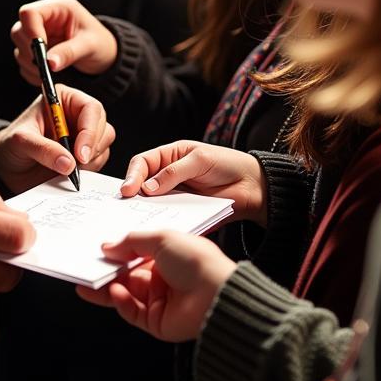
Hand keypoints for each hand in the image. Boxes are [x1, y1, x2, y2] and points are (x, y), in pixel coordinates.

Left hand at [0, 84, 114, 193]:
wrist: (8, 166)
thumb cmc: (11, 145)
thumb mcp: (21, 141)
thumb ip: (42, 149)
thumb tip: (68, 163)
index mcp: (63, 99)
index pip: (90, 108)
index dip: (90, 130)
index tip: (80, 154)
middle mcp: (77, 115)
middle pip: (103, 127)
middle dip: (91, 148)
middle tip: (76, 164)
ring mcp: (83, 136)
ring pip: (104, 145)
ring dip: (90, 160)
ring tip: (65, 168)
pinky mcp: (85, 155)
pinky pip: (99, 162)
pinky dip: (88, 171)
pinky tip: (69, 173)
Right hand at [10, 0, 118, 84]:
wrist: (103, 55)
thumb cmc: (100, 44)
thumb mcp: (90, 46)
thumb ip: (69, 52)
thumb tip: (49, 63)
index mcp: (58, 8)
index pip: (30, 13)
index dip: (31, 31)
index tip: (42, 51)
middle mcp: (45, 19)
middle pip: (19, 30)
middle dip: (30, 51)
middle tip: (45, 65)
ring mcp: (38, 34)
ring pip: (19, 46)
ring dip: (30, 63)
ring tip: (50, 71)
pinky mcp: (35, 49)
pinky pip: (23, 61)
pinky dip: (31, 71)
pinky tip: (47, 74)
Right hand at [77, 231, 236, 342]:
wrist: (216, 295)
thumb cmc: (197, 261)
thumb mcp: (161, 238)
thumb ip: (131, 242)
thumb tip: (108, 247)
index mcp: (167, 255)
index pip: (135, 252)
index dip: (117, 251)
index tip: (97, 248)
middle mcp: (162, 277)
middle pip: (126, 274)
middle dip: (106, 271)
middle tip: (85, 266)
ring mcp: (159, 300)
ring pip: (124, 293)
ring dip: (107, 287)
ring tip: (88, 282)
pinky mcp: (156, 322)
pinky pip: (131, 311)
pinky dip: (121, 302)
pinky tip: (115, 292)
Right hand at [119, 140, 266, 226]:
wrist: (254, 186)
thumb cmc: (227, 164)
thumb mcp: (199, 160)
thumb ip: (173, 173)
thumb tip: (147, 187)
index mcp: (169, 155)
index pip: (143, 163)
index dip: (133, 175)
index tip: (128, 190)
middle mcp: (168, 175)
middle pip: (142, 183)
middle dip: (133, 193)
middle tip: (126, 204)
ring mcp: (176, 194)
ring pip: (153, 202)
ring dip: (145, 209)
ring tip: (138, 217)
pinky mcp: (186, 211)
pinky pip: (170, 216)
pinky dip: (163, 221)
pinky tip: (158, 225)